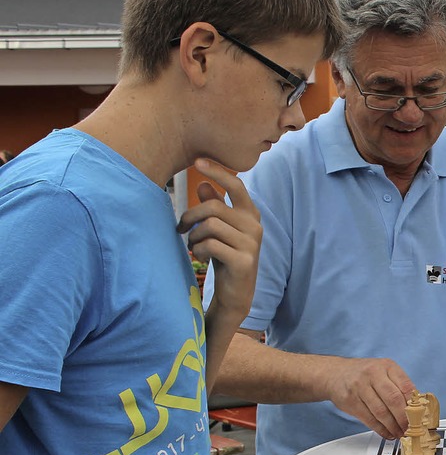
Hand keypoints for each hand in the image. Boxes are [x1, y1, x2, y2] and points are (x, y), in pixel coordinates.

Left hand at [177, 158, 261, 319]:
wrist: (236, 293)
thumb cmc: (225, 257)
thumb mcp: (220, 230)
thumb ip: (216, 208)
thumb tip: (203, 186)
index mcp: (250, 214)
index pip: (236, 185)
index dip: (217, 172)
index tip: (198, 161)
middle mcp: (255, 226)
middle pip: (213, 208)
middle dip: (190, 217)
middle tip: (180, 228)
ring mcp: (251, 244)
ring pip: (210, 226)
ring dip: (194, 237)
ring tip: (193, 246)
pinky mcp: (243, 261)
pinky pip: (210, 245)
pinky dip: (198, 250)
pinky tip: (200, 257)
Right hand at [324, 357, 415, 438]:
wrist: (335, 373)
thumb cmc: (364, 373)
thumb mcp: (383, 371)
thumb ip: (399, 386)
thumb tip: (416, 408)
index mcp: (387, 366)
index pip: (406, 386)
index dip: (414, 405)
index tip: (419, 418)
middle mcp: (373, 373)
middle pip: (394, 399)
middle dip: (404, 418)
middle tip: (409, 429)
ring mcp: (360, 387)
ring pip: (381, 412)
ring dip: (393, 427)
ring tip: (399, 433)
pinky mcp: (351, 401)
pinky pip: (369, 419)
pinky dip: (380, 429)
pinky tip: (387, 432)